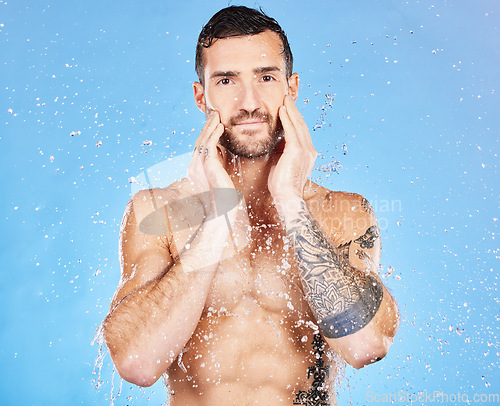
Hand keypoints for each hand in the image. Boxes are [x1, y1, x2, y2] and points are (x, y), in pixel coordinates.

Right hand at [186, 111, 235, 216]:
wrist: (222, 210)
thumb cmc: (222, 199)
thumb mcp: (217, 180)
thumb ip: (216, 169)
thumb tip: (221, 160)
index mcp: (194, 170)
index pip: (199, 147)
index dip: (205, 134)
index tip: (212, 124)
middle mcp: (193, 166)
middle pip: (199, 141)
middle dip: (206, 126)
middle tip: (213, 113)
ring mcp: (198, 166)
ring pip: (203, 140)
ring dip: (210, 126)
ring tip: (216, 115)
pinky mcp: (207, 165)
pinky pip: (209, 145)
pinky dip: (214, 134)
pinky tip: (220, 126)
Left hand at [268, 96, 316, 210]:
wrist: (286, 197)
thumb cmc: (281, 186)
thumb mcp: (283, 165)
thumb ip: (282, 152)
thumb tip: (276, 143)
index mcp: (308, 154)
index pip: (301, 132)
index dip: (295, 119)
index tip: (289, 108)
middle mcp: (310, 150)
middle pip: (302, 125)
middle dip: (294, 110)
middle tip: (288, 98)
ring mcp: (305, 150)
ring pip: (298, 125)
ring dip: (291, 110)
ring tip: (285, 99)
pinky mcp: (297, 151)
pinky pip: (291, 130)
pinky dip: (287, 119)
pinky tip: (282, 110)